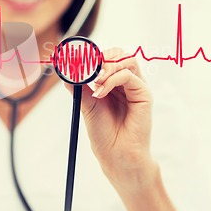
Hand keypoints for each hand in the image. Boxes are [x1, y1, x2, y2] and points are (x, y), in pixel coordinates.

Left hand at [66, 47, 156, 193]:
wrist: (116, 156)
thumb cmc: (104, 134)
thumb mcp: (88, 105)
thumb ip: (80, 87)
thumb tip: (66, 71)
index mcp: (114, 84)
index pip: (109, 58)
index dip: (95, 56)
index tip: (78, 60)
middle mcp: (127, 83)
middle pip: (120, 54)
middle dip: (103, 56)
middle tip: (89, 67)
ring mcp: (137, 87)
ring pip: (127, 60)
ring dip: (108, 66)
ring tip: (96, 81)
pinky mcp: (144, 94)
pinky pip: (128, 75)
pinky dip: (112, 79)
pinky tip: (100, 92)